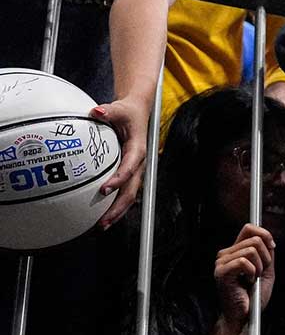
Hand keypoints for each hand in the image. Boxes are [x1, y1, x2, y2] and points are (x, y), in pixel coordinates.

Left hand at [88, 98, 148, 227]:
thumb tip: (96, 112)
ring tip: (102, 225)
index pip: (130, 168)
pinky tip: (102, 215)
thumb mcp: (119, 109)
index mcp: (138, 150)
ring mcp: (135, 171)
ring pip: (129, 195)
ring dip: (117, 211)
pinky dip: (114, 205)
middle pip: (131, 190)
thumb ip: (108, 111)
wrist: (138, 113)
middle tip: (104, 221)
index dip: (119, 180)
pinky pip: (124, 192)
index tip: (104, 190)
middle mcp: (139, 165)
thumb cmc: (127, 112)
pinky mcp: (129, 174)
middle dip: (119, 207)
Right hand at [213, 224, 275, 327]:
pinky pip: (244, 262)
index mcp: (235, 251)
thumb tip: (268, 239)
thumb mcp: (266, 271)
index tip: (272, 247)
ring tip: (253, 279)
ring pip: (251, 250)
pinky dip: (252, 272)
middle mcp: (225, 254)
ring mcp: (221, 262)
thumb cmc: (254, 296)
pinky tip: (248, 282)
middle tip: (260, 274)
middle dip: (266, 258)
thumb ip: (267, 254)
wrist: (246, 316)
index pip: (249, 228)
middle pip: (255, 239)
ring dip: (260, 268)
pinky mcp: (221, 272)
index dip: (265, 234)